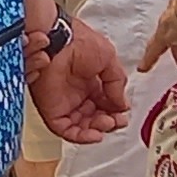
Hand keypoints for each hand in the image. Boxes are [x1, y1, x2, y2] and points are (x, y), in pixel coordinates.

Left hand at [32, 20, 128, 144]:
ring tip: (107, 123)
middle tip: (117, 120)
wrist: (56, 39)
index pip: (105, 104)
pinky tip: (95, 134)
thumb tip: (123, 104)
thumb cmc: (77, 40)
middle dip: (109, 122)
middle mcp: (77, 92)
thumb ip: (117, 83)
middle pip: (95, 117)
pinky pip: (67, 130)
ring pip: (83, 126)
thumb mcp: (109, 58)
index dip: (115, 111)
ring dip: (98, 129)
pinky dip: (82, 137)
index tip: (123, 113)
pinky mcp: (52, 110)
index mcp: (90, 80)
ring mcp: (64, 102)